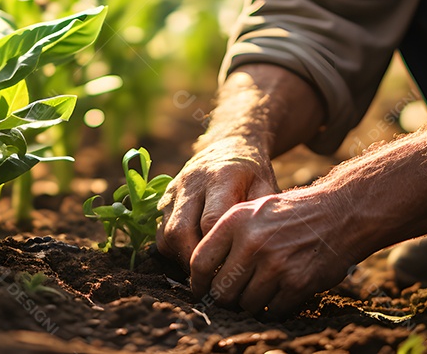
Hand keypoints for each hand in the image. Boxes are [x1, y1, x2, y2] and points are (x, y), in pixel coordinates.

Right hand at [156, 136, 279, 269]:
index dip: (218, 251)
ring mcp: (174, 190)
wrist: (229, 145)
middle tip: (212, 280)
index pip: (210, 221)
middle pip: (180, 230)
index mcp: (221, 177)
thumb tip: (257, 254)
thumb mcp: (266, 187)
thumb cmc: (253, 173)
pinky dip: (174, 250)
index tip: (230, 271)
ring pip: (166, 234)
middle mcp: (192, 182)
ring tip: (203, 271)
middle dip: (194, 261)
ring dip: (181, 258)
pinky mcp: (164, 198)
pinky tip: (194, 256)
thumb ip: (260, 216)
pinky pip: (160, 232)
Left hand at [189, 185, 356, 316]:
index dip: (198, 283)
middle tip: (234, 297)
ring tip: (262, 291)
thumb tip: (201, 272)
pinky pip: (273, 311)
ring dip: (252, 304)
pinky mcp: (297, 283)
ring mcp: (275, 264)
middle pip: (221, 291)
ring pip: (246, 304)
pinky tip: (281, 294)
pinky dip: (275, 309)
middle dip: (226, 299)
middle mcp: (252, 243)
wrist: (340, 213)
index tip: (202, 290)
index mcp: (235, 221)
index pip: (200, 262)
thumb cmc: (292, 214)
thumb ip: (227, 235)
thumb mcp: (253, 210)